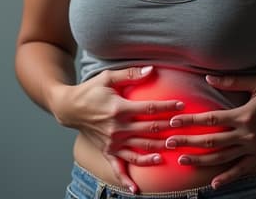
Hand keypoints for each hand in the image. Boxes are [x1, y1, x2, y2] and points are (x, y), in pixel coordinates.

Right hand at [55, 65, 184, 193]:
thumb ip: (130, 74)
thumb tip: (152, 69)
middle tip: (185, 127)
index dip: (167, 106)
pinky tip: (137, 189)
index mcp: (119, 109)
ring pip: (140, 150)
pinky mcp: (107, 151)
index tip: (182, 104)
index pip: (149, 109)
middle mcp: (117, 128)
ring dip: (157, 151)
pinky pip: (118, 168)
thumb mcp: (108, 77)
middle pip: (149, 130)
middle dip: (169, 128)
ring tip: (173, 151)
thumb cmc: (90, 90)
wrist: (69, 107)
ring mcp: (112, 142)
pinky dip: (126, 180)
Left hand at [164, 74, 255, 189]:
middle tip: (168, 144)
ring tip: (183, 161)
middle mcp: (246, 134)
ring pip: (222, 157)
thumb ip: (232, 81)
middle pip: (211, 140)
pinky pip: (241, 169)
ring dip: (201, 160)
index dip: (190, 121)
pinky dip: (227, 177)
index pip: (210, 119)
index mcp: (243, 115)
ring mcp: (253, 147)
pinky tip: (214, 183)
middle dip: (188, 142)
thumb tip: (208, 78)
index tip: (174, 123)